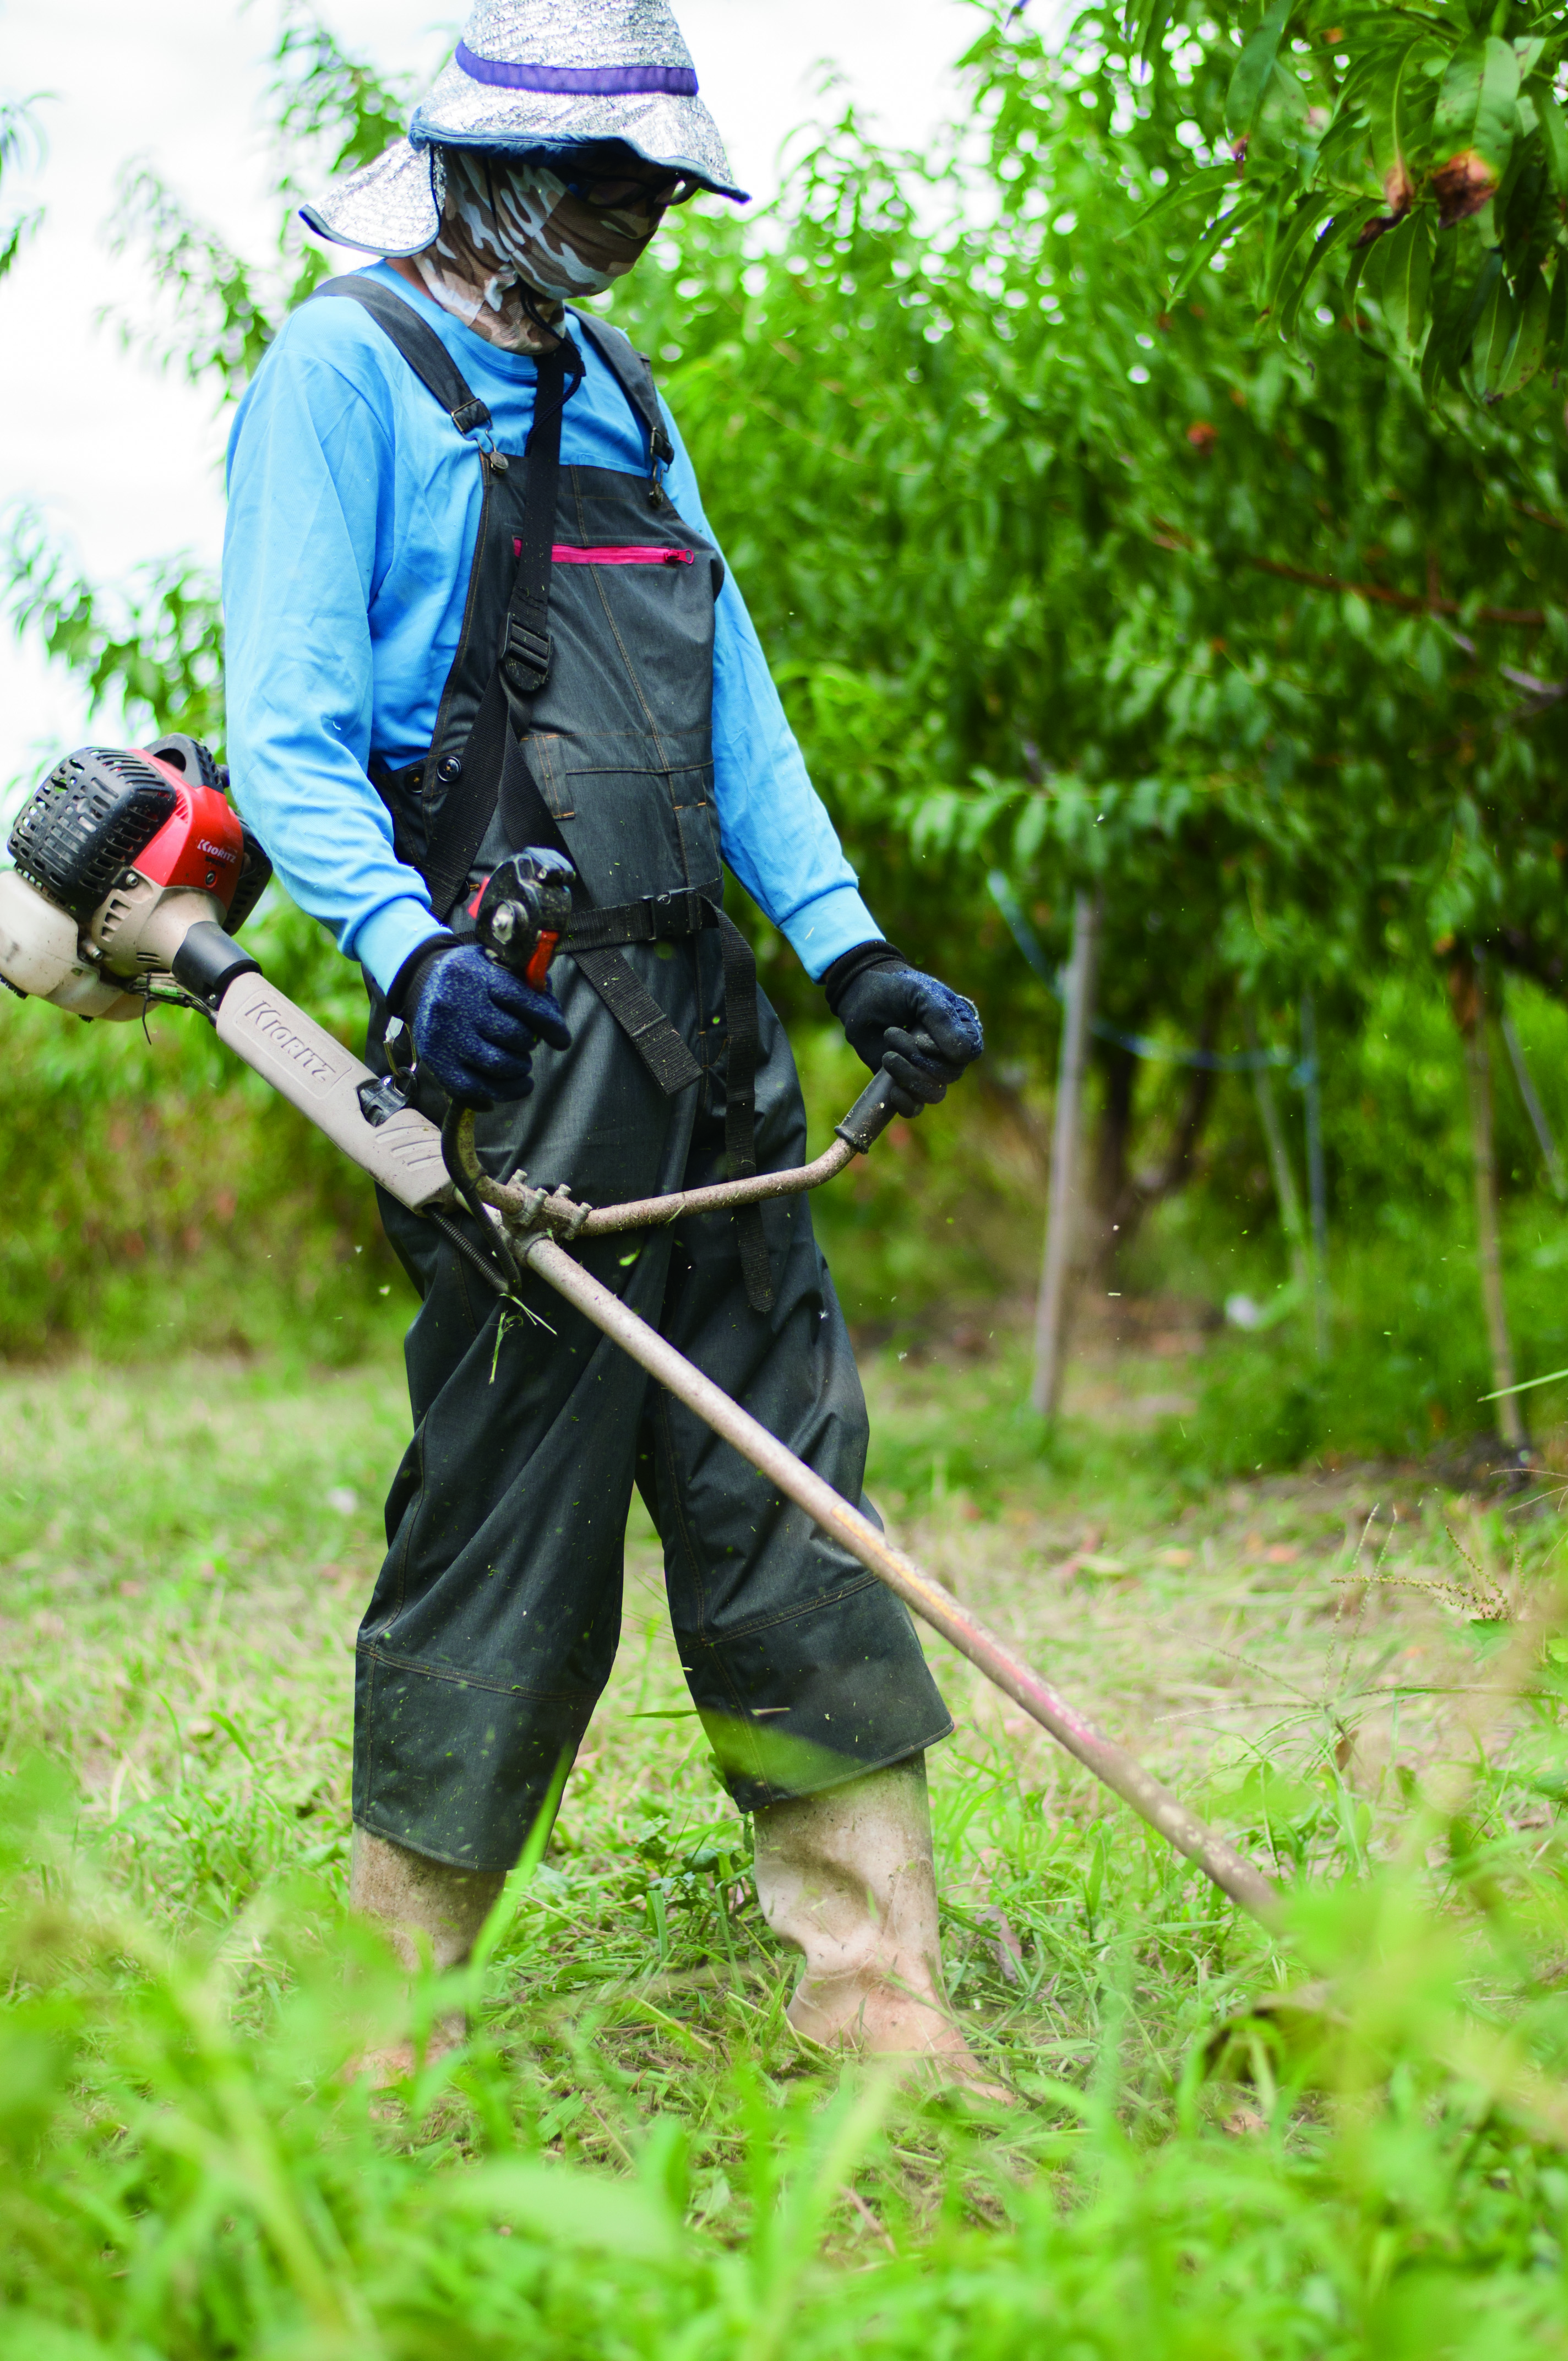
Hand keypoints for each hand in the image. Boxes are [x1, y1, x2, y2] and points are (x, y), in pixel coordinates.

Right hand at [410, 942, 570, 1107]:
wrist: (422, 984)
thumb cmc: (474, 978)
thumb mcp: (496, 963)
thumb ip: (528, 982)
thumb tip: (553, 1017)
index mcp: (473, 973)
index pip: (521, 999)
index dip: (549, 1022)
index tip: (563, 1040)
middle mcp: (455, 1004)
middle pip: (512, 1035)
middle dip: (529, 1043)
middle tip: (528, 1043)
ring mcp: (443, 1036)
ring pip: (498, 1065)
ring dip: (520, 1068)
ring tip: (521, 1062)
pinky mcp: (436, 1062)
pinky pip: (475, 1089)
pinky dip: (503, 1093)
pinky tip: (517, 1086)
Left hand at [827, 948, 982, 1117]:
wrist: (862, 996)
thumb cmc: (896, 990)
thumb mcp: (921, 995)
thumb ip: (943, 1019)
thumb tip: (963, 1056)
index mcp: (961, 1030)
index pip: (968, 1052)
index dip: (944, 1048)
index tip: (918, 1030)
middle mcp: (948, 1054)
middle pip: (949, 1075)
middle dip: (918, 1058)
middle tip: (892, 1034)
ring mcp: (927, 1071)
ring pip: (933, 1094)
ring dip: (909, 1078)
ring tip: (887, 1056)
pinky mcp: (905, 1084)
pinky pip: (915, 1108)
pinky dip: (906, 1103)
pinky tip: (892, 1089)